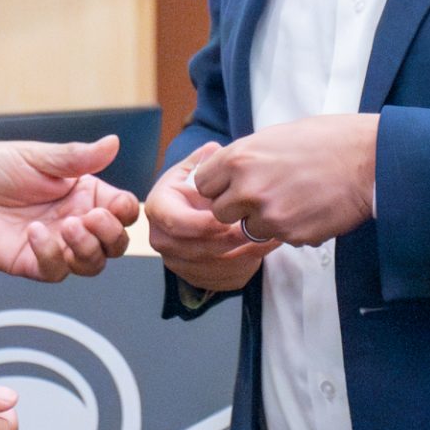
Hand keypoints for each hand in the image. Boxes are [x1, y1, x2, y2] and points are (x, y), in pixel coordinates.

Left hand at [0, 135, 140, 281]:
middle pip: (114, 244)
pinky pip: (55, 271)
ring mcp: (53, 245)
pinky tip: (34, 233)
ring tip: (67, 225)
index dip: (125, 211)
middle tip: (92, 218)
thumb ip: (76, 156)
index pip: (121, 210)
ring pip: (92, 264)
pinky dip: (51, 254)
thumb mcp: (36, 156)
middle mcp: (72, 220)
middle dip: (111, 234)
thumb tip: (112, 143)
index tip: (113, 204)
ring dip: (88, 248)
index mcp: (80, 192)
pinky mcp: (30, 263)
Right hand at [144, 142, 277, 292]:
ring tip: (272, 234)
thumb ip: (205, 161)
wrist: (194, 210)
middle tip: (260, 227)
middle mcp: (161, 239)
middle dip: (232, 239)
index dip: (206, 223)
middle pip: (199, 248)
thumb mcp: (195, 168)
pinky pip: (226, 277)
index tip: (234, 215)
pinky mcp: (198, 278)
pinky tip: (266, 246)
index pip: (177, 222)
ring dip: (246, 252)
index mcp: (158, 208)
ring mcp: (178, 263)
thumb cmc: (195, 187)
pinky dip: (249, 264)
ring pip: (216, 265)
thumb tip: (213, 151)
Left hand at [192, 114, 378, 247]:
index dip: (217, 186)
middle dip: (237, 207)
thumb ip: (245, 158)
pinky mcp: (292, 235)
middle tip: (262, 195)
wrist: (368, 161)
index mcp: (239, 158)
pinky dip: (290, 228)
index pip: (202, 184)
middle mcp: (248, 188)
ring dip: (264, 220)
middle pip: (220, 212)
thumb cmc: (326, 140)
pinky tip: (309, 209)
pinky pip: (279, 238)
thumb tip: (226, 172)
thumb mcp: (274, 136)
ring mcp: (270, 215)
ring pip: (249, 229)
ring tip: (292, 200)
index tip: (231, 185)